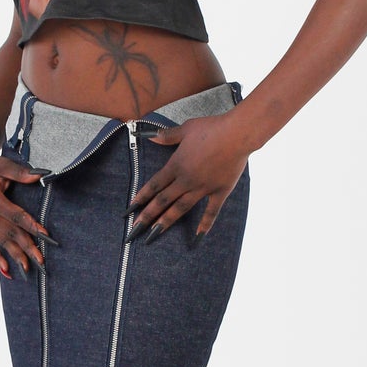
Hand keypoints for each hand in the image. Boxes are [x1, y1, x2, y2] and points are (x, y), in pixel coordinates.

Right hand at [0, 143, 54, 277]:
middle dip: (27, 247)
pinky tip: (6, 271)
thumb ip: (20, 173)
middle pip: (11, 234)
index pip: (16, 217)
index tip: (45, 235)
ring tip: (28, 269)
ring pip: (2, 242)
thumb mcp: (3, 165)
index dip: (32, 226)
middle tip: (42, 261)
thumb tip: (40, 175)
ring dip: (15, 256)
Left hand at [125, 112, 249, 242]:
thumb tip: (149, 137)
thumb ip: (167, 136)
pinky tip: (197, 238)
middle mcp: (186, 180)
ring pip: (180, 209)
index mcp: (176, 165)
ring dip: (165, 222)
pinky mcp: (219, 191)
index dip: (141, 198)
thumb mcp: (185, 129)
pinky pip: (211, 211)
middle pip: (162, 201)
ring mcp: (203, 188)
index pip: (154, 185)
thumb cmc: (212, 128)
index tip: (129, 210)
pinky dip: (205, 225)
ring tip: (153, 236)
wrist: (237, 134)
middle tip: (134, 231)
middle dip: (146, 217)